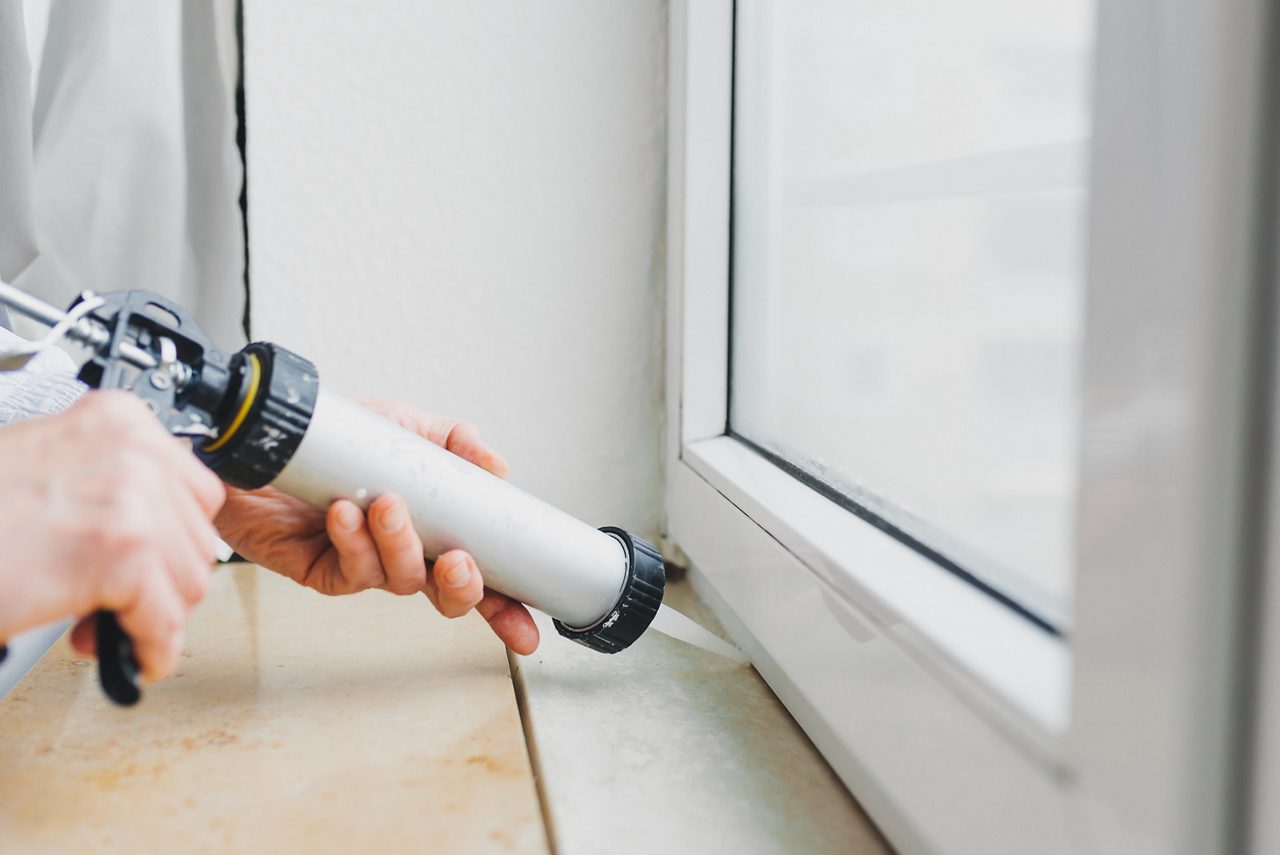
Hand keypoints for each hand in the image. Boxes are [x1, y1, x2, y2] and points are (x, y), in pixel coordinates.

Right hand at [0, 392, 225, 681]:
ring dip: (148, 617)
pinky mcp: (121, 553)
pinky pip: (164, 619)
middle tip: (112, 601)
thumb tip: (169, 529)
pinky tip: (120, 650)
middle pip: (198, 541)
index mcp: (118, 420)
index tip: (145, 564)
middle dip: (160, 583)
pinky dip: (148, 648)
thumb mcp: (52, 468)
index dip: (170, 541)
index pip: (196, 493)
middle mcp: (132, 450)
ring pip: (188, 583)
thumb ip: (113, 483)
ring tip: (97, 620)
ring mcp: (131, 499)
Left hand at [215, 399, 539, 653]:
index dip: (506, 607)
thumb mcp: (403, 425)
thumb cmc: (334, 438)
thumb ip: (455, 440)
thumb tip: (499, 468)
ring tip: (387, 506)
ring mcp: (364, 564)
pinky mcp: (321, 569)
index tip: (529, 632)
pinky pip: (349, 571)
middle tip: (459, 561)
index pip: (480, 574)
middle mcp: (403, 553)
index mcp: (433, 527)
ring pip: (399, 579)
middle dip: (461, 587)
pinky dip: (353, 542)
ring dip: (400, 545)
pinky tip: (344, 513)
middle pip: (447, 595)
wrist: (262, 437)